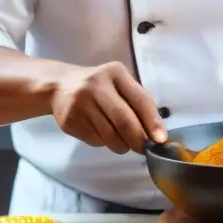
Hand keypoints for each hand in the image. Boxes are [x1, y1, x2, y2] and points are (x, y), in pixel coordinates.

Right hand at [50, 61, 166, 154]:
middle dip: (138, 139)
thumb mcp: (119, 84)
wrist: (60, 86)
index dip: (152, 122)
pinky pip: (94, 140)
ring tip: (124, 143)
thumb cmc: (100, 87)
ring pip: (109, 135)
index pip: (140, 99)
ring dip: (122, 145)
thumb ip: (137, 104)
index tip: (161, 140)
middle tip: (144, 149)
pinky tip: (102, 133)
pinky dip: (104, 143)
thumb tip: (156, 134)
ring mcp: (80, 103)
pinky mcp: (69, 121)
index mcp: (115, 73)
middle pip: (123, 120)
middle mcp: (96, 86)